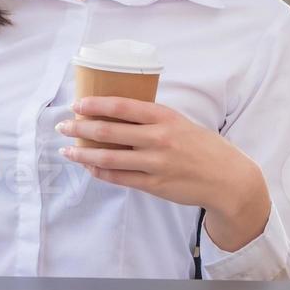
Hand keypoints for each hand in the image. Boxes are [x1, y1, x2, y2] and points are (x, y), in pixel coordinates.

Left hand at [57, 96, 270, 252]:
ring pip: (109, 157)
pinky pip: (119, 178)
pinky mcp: (154, 185)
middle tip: (62, 126)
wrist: (227, 178)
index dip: (94, 104)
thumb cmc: (201, 147)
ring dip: (83, 153)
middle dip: (79, 128)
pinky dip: (100, 171)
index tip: (77, 104)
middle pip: (108, 131)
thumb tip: (115, 112)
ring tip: (66, 150)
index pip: (121, 106)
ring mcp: (156, 163)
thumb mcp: (180, 123)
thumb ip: (151, 118)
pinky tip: (88, 166)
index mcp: (164, 117)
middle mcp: (158, 138)